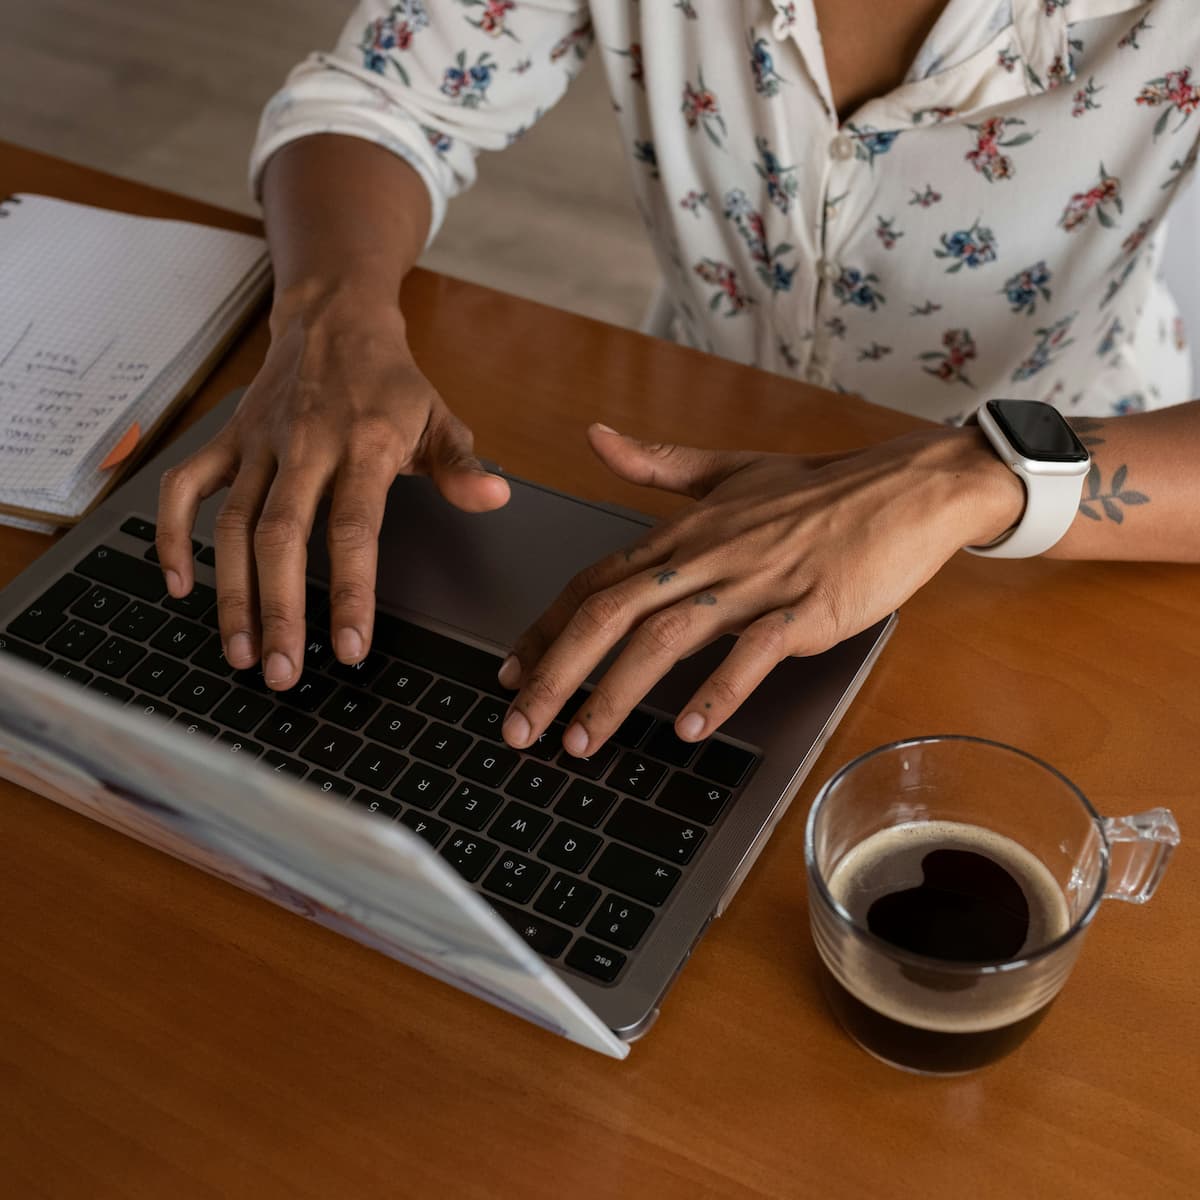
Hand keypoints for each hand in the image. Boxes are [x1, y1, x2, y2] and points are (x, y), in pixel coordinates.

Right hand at [155, 300, 508, 688]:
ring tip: (240, 651)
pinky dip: (173, 532)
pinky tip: (177, 584)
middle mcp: (305, 447)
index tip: (350, 647)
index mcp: (363, 446)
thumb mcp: (439, 418)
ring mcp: (259, 444)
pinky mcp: (227, 440)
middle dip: (279, 609)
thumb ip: (461, 466)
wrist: (332, 319)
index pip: (354, 529)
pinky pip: (186, 487)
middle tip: (282, 672)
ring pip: (232, 524)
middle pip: (282, 537)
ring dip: (231, 593)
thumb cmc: (390, 382)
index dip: (350, 591)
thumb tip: (495, 498)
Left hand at [498, 423, 1022, 754]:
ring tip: (582, 742)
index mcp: (684, 532)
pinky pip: (753, 652)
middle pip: (611, 613)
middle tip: (520, 727)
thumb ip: (655, 463)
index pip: (595, 581)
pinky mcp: (808, 608)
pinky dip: (718, 692)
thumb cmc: (819, 488)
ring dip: (616, 694)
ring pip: (666, 638)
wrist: (907, 487)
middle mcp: (707, 555)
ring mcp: (757, 582)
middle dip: (557, 674)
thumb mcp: (728, 469)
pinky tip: (688, 731)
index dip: (546, 629)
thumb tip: (595, 438)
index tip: (512, 673)